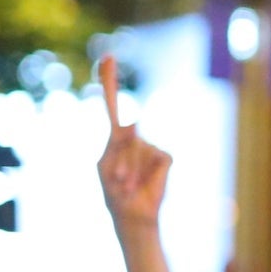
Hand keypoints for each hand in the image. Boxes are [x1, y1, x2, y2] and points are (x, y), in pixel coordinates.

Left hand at [96, 56, 170, 231]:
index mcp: (114, 140)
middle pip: (127, 125)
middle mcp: (132, 139)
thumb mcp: (106, 166)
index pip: (111, 105)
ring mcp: (150, 147)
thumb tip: (136, 120)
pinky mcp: (164, 157)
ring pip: (136, 146)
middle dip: (118, 124)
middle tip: (115, 138)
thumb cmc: (115, 193)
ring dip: (127, 169)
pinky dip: (143, 171)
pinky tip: (141, 184)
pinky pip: (154, 155)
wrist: (133, 214)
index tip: (108, 57)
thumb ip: (118, 142)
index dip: (109, 81)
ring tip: (126, 186)